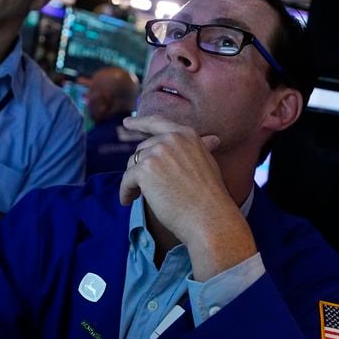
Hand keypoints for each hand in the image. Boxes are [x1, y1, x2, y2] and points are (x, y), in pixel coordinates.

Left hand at [119, 115, 256, 280]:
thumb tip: (212, 139)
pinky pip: (126, 180)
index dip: (140, 122)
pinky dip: (125, 192)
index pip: (157, 123)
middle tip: (147, 187)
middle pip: (143, 149)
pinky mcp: (145, 170)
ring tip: (139, 196)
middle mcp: (171, 139)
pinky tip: (128, 201)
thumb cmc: (210, 195)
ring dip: (134, 181)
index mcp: (186, 134)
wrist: (209, 217)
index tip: (127, 122)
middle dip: (142, 167)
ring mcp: (157, 153)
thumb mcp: (208, 163)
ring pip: (133, 164)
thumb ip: (200, 148)